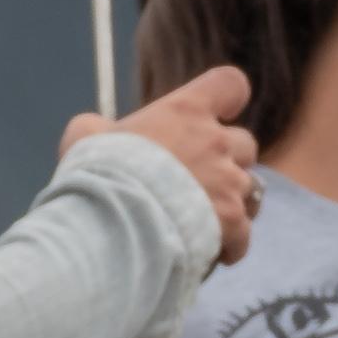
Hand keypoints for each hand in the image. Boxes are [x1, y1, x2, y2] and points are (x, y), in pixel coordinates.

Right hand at [65, 63, 259, 263]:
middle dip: (229, 160)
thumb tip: (96, 130)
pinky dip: (231, 243)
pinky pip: (245, 234)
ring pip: (251, 189)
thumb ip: (99, 128)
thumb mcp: (86, 137)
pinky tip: (210, 252)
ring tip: (205, 220)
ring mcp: (229, 182)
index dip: (228, 98)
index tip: (217, 113)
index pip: (230, 85)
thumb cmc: (97, 173)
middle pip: (245, 144)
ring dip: (232, 202)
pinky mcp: (233, 222)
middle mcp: (215, 142)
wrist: (113, 221)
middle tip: (199, 180)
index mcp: (185, 111)